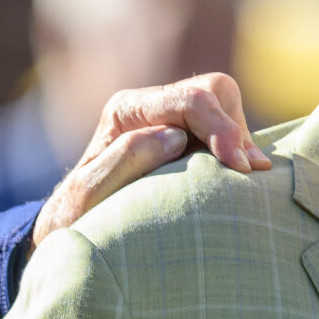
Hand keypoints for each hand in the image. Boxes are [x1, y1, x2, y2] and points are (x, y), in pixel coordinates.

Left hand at [32, 72, 268, 246]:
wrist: (71, 227)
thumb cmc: (77, 216)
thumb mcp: (90, 193)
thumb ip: (126, 159)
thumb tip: (174, 136)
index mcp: (126, 109)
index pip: (189, 101)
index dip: (222, 128)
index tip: (240, 167)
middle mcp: (149, 106)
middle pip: (212, 92)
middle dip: (234, 128)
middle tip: (247, 171)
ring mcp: (168, 119)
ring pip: (224, 104)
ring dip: (239, 137)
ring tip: (245, 176)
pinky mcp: (184, 137)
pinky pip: (222, 128)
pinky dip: (236, 148)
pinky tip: (238, 175)